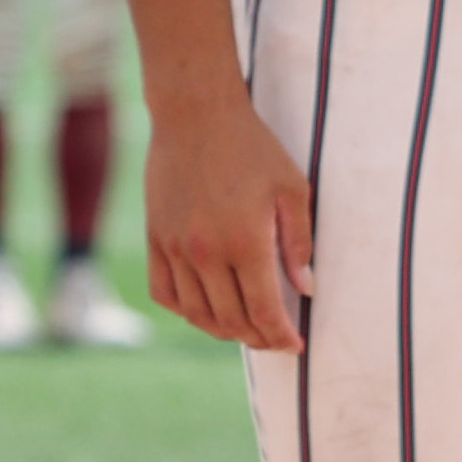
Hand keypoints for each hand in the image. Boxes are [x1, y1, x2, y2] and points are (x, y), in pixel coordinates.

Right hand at [147, 86, 314, 352]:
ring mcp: (175, 248)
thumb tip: (305, 289)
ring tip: (245, 330)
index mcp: (245, 242)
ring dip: (222, 330)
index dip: (281, 336)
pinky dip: (185, 311)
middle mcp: (206, 252)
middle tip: (276, 340)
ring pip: (197, 313)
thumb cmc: (252, 148)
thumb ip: (299, 242)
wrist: (195, 115)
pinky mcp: (155, 238)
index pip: (264, 310)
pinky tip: (204, 310)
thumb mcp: (292, 189)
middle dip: (258, 338)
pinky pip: (165, 292)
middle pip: (231, 319)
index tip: (296, 346)